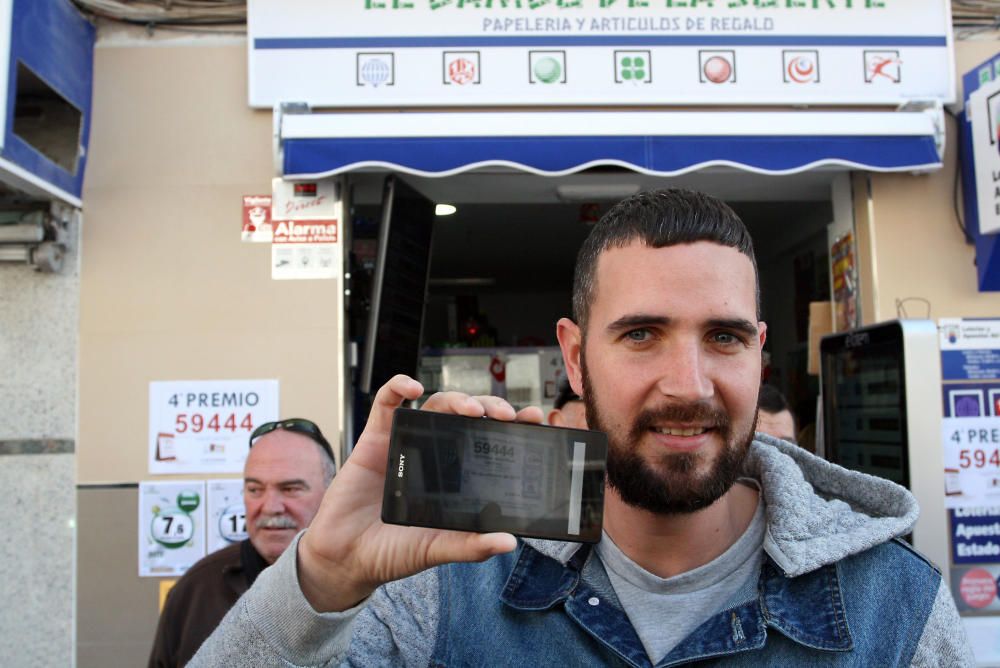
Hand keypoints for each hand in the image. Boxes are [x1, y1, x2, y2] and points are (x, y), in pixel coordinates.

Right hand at [297, 374, 543, 611]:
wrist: (345, 557)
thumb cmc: (393, 552)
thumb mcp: (436, 549)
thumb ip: (469, 546)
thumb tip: (509, 541)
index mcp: (455, 474)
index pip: (489, 439)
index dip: (512, 425)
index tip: (535, 418)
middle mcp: (435, 452)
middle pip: (468, 414)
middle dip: (490, 406)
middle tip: (505, 415)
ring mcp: (406, 441)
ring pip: (436, 403)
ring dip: (456, 399)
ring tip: (470, 410)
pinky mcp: (375, 437)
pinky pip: (387, 402)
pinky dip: (398, 386)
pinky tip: (413, 389)